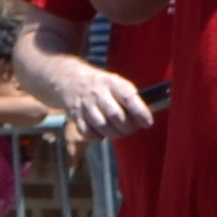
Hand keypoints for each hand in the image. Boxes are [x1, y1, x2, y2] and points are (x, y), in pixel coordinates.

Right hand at [10, 44, 155, 141]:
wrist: (69, 79)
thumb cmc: (100, 85)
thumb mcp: (115, 83)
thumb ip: (129, 98)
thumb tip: (145, 117)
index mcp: (111, 82)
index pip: (128, 97)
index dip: (140, 112)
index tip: (148, 122)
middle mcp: (97, 93)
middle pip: (116, 116)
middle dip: (128, 127)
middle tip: (132, 128)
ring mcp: (85, 105)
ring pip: (103, 126)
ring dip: (115, 134)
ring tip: (119, 132)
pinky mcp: (75, 116)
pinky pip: (89, 134)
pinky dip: (98, 138)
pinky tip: (103, 133)